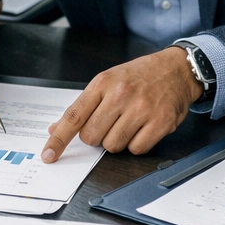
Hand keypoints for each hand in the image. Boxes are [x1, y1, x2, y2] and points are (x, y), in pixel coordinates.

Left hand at [41, 47, 200, 163]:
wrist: (176, 69)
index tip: (48, 155)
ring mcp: (142, 109)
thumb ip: (82, 107)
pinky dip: (137, 144)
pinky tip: (143, 127)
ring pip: (113, 146)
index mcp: (103, 83)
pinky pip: (137, 149)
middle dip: (96, 136)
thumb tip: (56, 129)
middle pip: (92, 136)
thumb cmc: (139, 76)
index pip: (74, 117)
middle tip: (109, 122)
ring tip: (129, 122)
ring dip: (118, 140)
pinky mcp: (161, 122)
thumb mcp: (107, 81)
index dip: (58, 139)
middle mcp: (121, 95)